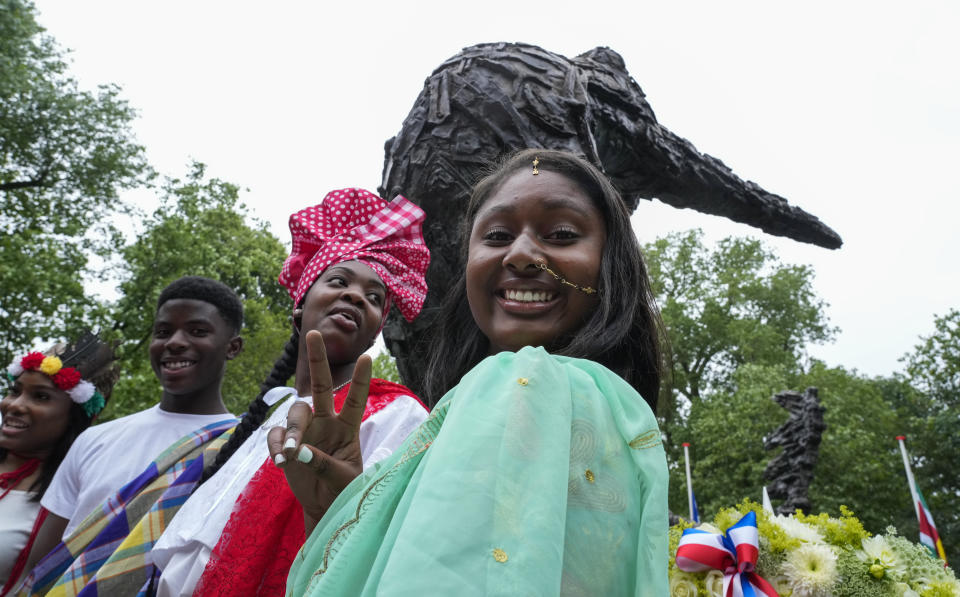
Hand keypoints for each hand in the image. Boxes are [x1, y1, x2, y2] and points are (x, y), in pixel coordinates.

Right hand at [267, 330, 370, 526]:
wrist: (325, 507)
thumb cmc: (344, 490)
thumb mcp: (343, 479)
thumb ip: (324, 464)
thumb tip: (300, 451)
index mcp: (348, 428)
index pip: (356, 400)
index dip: (361, 380)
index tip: (368, 356)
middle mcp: (326, 423)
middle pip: (321, 386)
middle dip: (318, 360)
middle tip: (313, 333)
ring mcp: (305, 432)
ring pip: (295, 413)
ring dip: (292, 430)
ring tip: (289, 452)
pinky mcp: (286, 445)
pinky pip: (276, 436)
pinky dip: (276, 445)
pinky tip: (281, 460)